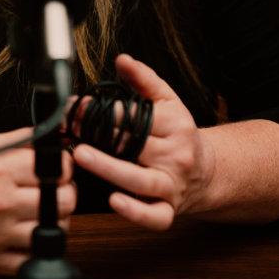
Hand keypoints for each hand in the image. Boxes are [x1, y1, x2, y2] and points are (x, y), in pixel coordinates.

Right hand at [0, 127, 76, 274]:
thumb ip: (16, 141)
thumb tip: (48, 137)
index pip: (58, 169)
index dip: (62, 167)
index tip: (56, 168)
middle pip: (64, 202)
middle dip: (63, 193)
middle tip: (51, 190)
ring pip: (54, 233)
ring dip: (52, 222)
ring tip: (36, 212)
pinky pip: (31, 261)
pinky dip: (33, 249)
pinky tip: (22, 234)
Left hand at [72, 54, 214, 230]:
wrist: (207, 172)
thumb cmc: (179, 134)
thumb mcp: (168, 101)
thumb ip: (144, 80)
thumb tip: (123, 60)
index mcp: (175, 125)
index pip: (137, 117)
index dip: (104, 110)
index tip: (78, 106)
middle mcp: (174, 156)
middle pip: (133, 145)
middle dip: (97, 134)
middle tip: (71, 126)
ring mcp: (171, 185)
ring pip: (139, 180)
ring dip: (108, 168)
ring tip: (82, 155)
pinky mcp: (169, 210)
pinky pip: (154, 217)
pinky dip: (135, 213)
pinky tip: (115, 201)